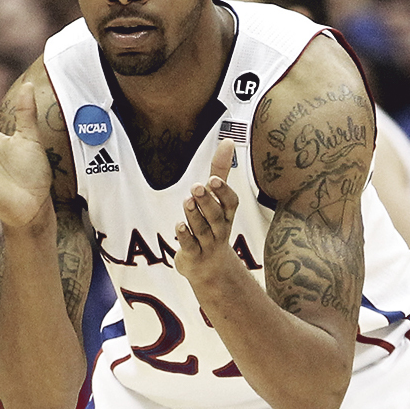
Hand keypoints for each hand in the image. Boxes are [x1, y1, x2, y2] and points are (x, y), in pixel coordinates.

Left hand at [173, 140, 244, 288]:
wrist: (210, 267)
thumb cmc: (213, 225)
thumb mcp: (218, 198)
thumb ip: (220, 170)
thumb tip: (228, 141)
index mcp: (227, 214)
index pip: (230, 203)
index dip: (223, 192)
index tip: (213, 179)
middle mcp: (219, 229)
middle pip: (216, 216)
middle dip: (207, 201)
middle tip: (197, 187)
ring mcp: (207, 243)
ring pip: (201, 230)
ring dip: (194, 215)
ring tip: (187, 201)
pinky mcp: (193, 255)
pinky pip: (190, 246)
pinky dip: (184, 236)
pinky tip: (179, 225)